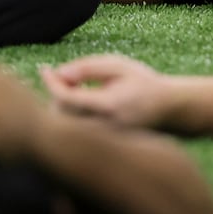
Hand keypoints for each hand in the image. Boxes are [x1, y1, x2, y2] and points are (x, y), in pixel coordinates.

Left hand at [39, 54, 172, 128]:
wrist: (168, 110)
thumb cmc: (143, 83)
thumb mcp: (119, 66)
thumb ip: (88, 67)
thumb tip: (59, 73)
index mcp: (108, 106)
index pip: (65, 98)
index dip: (50, 82)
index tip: (44, 69)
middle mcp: (103, 128)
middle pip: (60, 114)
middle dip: (56, 93)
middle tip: (67, 77)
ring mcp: (103, 141)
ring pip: (66, 126)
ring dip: (62, 105)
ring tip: (78, 88)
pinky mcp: (102, 146)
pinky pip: (76, 133)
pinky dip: (71, 117)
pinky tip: (83, 103)